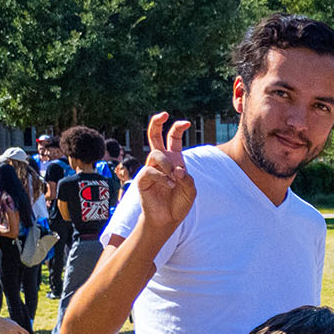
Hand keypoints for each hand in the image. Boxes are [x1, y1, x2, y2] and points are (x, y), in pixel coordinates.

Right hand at [133, 113, 196, 231]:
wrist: (168, 219)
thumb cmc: (179, 203)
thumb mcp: (190, 190)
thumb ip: (187, 179)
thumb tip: (177, 169)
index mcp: (173, 160)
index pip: (173, 139)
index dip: (178, 128)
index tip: (187, 123)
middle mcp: (160, 161)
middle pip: (154, 136)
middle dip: (157, 122)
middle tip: (163, 114)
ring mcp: (150, 168)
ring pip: (156, 155)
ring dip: (168, 166)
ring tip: (174, 179)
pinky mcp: (142, 179)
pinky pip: (151, 171)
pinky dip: (163, 178)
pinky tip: (169, 186)